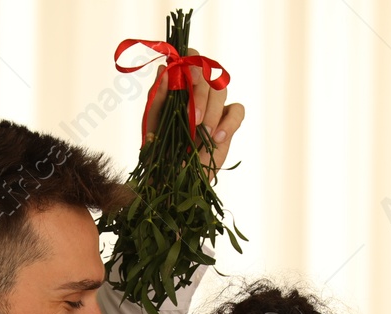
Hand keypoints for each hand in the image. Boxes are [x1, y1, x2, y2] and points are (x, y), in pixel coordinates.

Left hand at [141, 48, 245, 180]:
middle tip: (192, 119)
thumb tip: (164, 69)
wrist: (168, 176)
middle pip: (209, 74)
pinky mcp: (228, 122)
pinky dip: (229, 123)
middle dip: (201, 95)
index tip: (188, 78)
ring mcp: (215, 104)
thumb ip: (158, 97)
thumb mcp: (153, 122)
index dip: (192, 63)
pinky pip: (237, 111)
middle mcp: (199, 90)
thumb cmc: (157, 147)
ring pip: (222, 91)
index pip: (191, 59)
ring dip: (212, 111)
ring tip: (202, 133)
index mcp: (180, 83)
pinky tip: (216, 138)